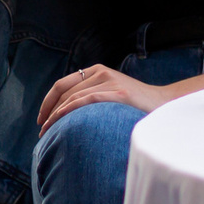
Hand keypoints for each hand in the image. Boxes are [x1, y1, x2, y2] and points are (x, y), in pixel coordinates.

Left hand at [38, 64, 168, 131]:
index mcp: (96, 71)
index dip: (47, 102)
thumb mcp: (109, 94)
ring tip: (47, 133)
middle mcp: (100, 72)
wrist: (163, 104)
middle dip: (49, 112)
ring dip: (55, 116)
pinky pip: (87, 101)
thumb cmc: (134, 105)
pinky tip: (61, 122)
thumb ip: (91, 96)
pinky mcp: (118, 93)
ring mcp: (109, 81)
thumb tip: (65, 114)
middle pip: (64, 92)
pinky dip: (70, 111)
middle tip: (42, 131)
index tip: (41, 119)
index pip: (61, 85)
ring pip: (72, 98)